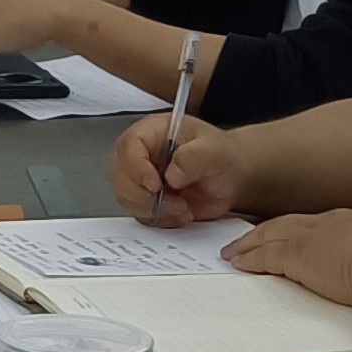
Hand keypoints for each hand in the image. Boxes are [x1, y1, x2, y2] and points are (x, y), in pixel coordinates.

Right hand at [109, 112, 254, 223]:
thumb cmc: (221, 155)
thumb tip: (171, 175)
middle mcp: (142, 154)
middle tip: (173, 201)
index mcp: (153, 132)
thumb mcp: (214, 150)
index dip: (136, 166)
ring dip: (153, 209)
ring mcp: (141, 178)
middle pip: (120, 173)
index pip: (129, 145)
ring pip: (126, 196)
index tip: (154, 185)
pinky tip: (181, 213)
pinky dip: (160, 219)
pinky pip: (140, 213)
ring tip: (182, 207)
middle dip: (143, 195)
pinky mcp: (147, 199)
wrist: (231, 176)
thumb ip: (194, 157)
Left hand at [224, 207, 351, 298]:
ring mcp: (309, 239)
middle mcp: (324, 225)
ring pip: (268, 236)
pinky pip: (265, 256)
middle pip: (284, 224)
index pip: (312, 224)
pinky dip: (250, 258)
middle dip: (263, 231)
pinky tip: (239, 263)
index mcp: (348, 223)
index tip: (283, 233)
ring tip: (233, 251)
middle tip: (245, 237)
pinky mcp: (297, 257)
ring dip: (248, 244)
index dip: (293, 229)